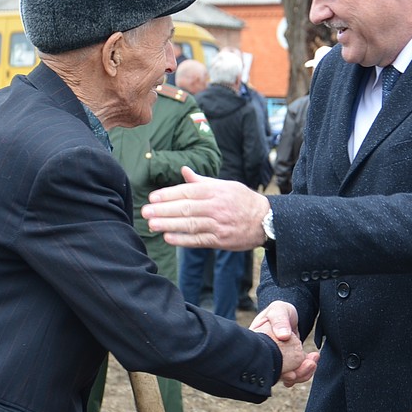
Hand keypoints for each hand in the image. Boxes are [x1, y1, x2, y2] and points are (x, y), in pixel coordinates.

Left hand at [142, 166, 269, 250]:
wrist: (266, 220)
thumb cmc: (243, 200)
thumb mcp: (226, 185)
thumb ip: (202, 181)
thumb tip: (184, 170)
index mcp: (216, 191)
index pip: (188, 191)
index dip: (169, 195)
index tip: (153, 197)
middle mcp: (216, 207)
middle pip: (186, 208)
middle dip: (164, 210)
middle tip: (145, 211)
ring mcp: (218, 224)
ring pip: (190, 225)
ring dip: (169, 225)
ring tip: (152, 224)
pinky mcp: (221, 240)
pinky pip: (198, 240)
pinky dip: (183, 240)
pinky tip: (168, 237)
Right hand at [250, 301, 318, 386]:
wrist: (288, 314)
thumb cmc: (279, 311)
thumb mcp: (278, 310)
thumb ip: (280, 320)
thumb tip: (283, 336)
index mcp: (257, 347)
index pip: (264, 366)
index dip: (278, 373)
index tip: (292, 374)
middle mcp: (265, 358)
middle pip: (278, 375)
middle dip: (296, 374)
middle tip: (310, 364)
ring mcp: (276, 362)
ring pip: (287, 376)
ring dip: (303, 373)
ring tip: (314, 361)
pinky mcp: (288, 363)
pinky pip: (295, 372)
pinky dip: (305, 371)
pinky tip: (313, 360)